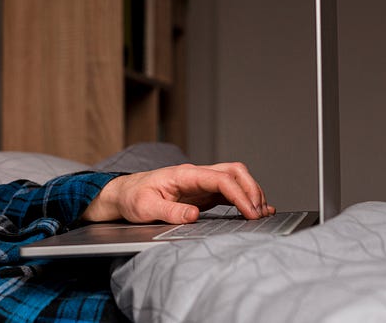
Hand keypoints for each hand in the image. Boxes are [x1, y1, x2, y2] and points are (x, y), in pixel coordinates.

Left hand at [80, 162, 274, 223]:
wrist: (123, 194)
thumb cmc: (133, 197)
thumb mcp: (146, 207)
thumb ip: (170, 211)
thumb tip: (194, 215)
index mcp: (184, 174)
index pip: (220, 178)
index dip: (239, 194)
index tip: (250, 211)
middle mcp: (195, 175)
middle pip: (233, 171)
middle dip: (251, 189)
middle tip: (260, 213)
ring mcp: (200, 183)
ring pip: (234, 178)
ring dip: (250, 192)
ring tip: (262, 213)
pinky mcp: (202, 193)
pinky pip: (228, 191)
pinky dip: (243, 198)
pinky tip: (252, 210)